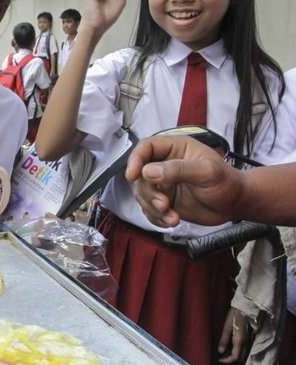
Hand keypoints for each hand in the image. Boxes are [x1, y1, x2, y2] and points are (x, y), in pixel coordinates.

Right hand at [125, 136, 245, 226]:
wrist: (237, 204)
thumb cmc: (227, 182)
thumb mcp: (206, 172)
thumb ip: (177, 169)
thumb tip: (148, 172)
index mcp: (175, 149)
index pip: (146, 148)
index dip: (135, 159)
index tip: (133, 175)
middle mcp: (165, 165)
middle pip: (140, 175)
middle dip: (149, 193)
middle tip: (163, 204)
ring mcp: (164, 184)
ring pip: (143, 195)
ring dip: (153, 208)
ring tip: (172, 217)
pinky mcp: (165, 202)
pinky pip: (150, 210)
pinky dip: (157, 218)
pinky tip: (172, 221)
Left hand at [218, 308, 247, 362]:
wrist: (246, 306)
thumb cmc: (235, 314)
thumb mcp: (227, 326)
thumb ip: (224, 339)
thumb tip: (220, 351)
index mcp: (240, 340)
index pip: (235, 357)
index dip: (227, 361)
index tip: (219, 360)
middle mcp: (246, 342)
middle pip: (240, 356)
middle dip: (230, 359)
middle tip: (221, 357)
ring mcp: (248, 339)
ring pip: (242, 352)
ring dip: (234, 354)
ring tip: (224, 352)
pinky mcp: (249, 336)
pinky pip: (244, 347)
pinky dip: (237, 349)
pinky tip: (230, 346)